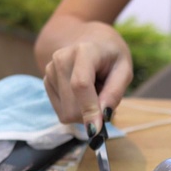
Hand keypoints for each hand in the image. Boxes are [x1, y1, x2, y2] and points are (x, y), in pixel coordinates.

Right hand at [43, 22, 132, 136]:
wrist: (90, 39)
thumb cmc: (111, 55)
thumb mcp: (124, 69)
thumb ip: (115, 92)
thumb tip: (103, 116)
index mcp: (84, 51)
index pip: (81, 85)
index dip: (88, 110)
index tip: (95, 131)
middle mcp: (61, 59)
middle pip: (72, 106)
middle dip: (91, 114)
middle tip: (105, 99)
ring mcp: (50, 70)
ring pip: (66, 112)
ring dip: (84, 111)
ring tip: (93, 89)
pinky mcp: (46, 81)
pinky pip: (62, 111)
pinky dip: (76, 108)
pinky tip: (82, 92)